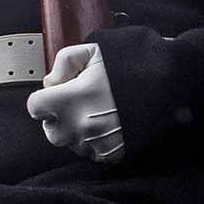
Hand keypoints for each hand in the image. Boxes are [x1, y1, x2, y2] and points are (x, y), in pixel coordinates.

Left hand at [26, 44, 125, 163]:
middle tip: (79, 104)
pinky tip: (111, 126)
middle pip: (51, 131)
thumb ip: (64, 61)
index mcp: (70, 99)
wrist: (168, 82)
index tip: (60, 93)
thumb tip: (52, 81)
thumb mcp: (94, 50)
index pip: (35, 107)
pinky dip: (98, 142)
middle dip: (60, 118)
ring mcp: (96, 142)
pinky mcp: (113, 153)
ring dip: (79, 131)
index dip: (45, 98)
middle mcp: (79, 125)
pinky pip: (94, 153)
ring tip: (99, 113)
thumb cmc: (132, 63)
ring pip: (73, 143)